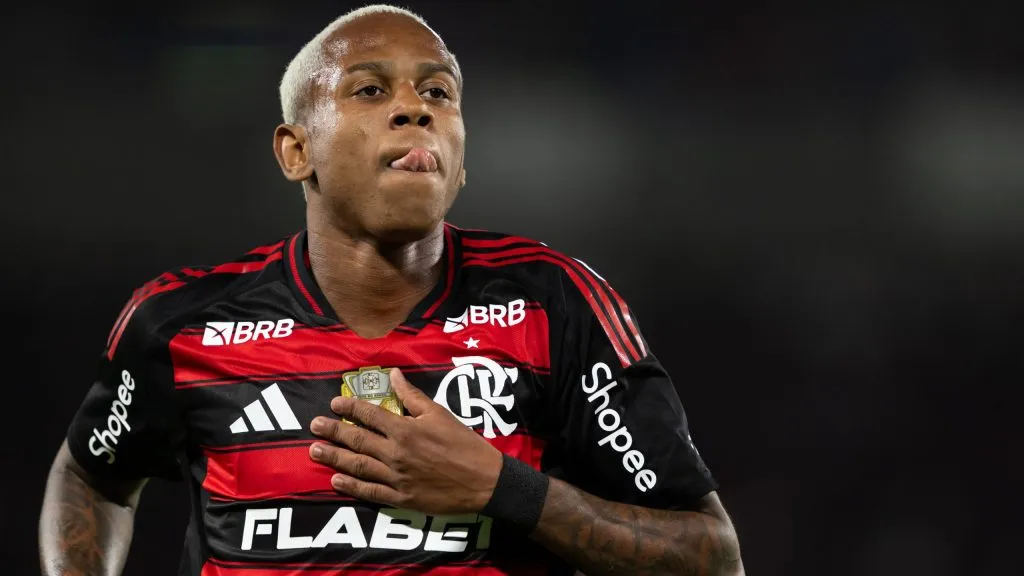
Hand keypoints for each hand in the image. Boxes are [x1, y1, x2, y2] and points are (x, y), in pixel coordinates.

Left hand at [308, 368, 503, 514]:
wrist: (483, 481)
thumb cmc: (464, 444)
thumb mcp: (440, 414)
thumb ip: (413, 396)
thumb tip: (394, 375)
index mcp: (405, 430)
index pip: (369, 415)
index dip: (349, 408)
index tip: (334, 403)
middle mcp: (395, 453)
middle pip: (357, 440)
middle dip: (333, 432)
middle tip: (314, 426)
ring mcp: (396, 477)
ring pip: (358, 466)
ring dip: (334, 458)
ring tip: (315, 451)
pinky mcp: (401, 498)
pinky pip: (370, 491)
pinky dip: (351, 486)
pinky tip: (336, 480)